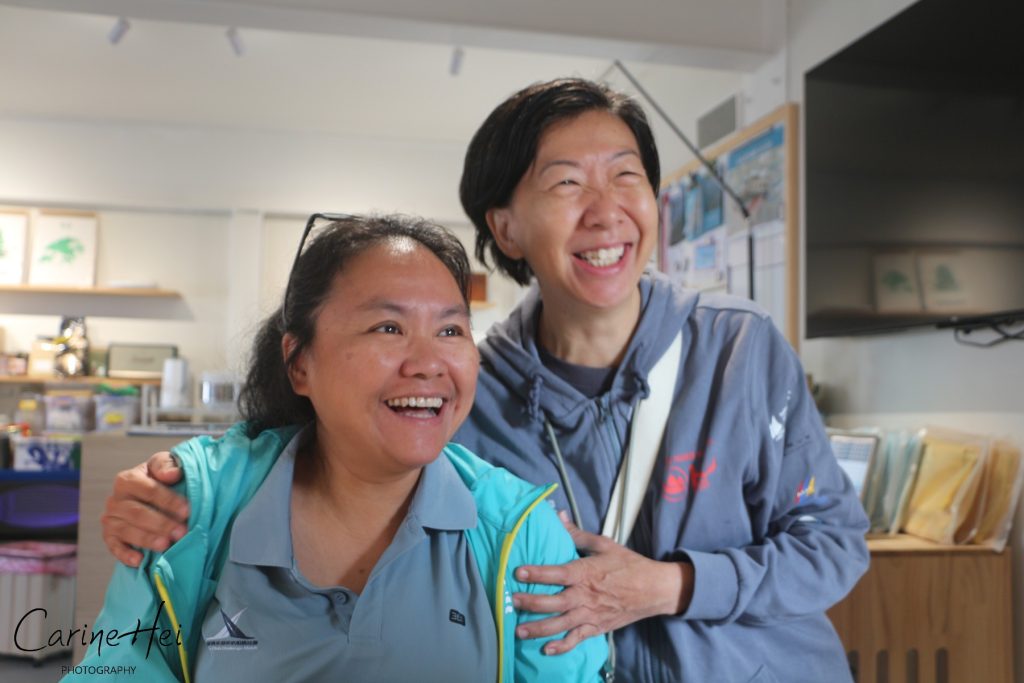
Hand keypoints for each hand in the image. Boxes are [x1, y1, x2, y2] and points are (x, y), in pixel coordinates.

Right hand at [101, 452, 188, 566]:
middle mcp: (115, 500)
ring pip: (126, 530)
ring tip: (166, 545)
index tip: (187, 511)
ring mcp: (110, 519)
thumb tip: (172, 474)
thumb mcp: (165, 466)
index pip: (149, 490)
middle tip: (182, 532)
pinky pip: (114, 547)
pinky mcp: (109, 536)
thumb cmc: (161, 479)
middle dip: (161, 524)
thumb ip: (167, 465)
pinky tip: (139, 560)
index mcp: (127, 479)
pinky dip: (125, 554)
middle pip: (137, 513)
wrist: (151, 495)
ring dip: (147, 539)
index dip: (169, 501)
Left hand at [512, 515, 693, 654]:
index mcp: (586, 572)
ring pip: (561, 624)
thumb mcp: (604, 545)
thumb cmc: (628, 564)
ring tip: (518, 631)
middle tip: (512, 602)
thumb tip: (558, 516)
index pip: (557, 573)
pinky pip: (577, 639)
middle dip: (531, 603)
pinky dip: (562, 646)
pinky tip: (546, 649)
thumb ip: (577, 534)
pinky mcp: (597, 627)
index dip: (537, 573)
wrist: (654, 589)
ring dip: (539, 628)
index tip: (518, 572)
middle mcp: (586, 595)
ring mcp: (591, 614)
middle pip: (555, 602)